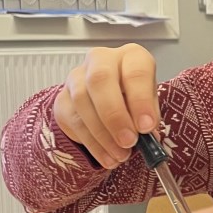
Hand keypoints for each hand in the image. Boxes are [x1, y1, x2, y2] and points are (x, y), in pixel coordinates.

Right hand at [53, 43, 159, 168]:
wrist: (109, 102)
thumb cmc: (135, 100)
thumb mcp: (149, 105)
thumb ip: (149, 116)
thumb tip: (147, 134)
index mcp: (131, 56)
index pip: (135, 71)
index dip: (140, 100)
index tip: (146, 127)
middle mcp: (102, 60)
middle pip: (100, 80)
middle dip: (115, 115)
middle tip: (129, 142)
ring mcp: (77, 77)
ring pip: (82, 101)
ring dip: (103, 134)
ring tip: (121, 155)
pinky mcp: (62, 98)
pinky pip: (72, 120)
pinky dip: (91, 143)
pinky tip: (106, 156)